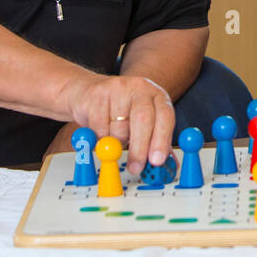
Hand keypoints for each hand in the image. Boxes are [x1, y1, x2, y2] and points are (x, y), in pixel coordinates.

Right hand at [60, 72, 174, 175]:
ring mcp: (118, 88)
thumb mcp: (144, 122)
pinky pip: (99, 127)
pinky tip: (101, 133)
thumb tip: (166, 165)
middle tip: (136, 167)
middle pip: (143, 119)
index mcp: (158, 96)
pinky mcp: (97, 94)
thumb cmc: (122, 111)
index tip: (157, 161)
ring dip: (116, 145)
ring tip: (115, 142)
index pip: (165, 117)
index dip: (162, 140)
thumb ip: (156, 142)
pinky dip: (100, 140)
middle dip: (140, 148)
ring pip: (119, 128)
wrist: (90, 91)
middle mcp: (140, 89)